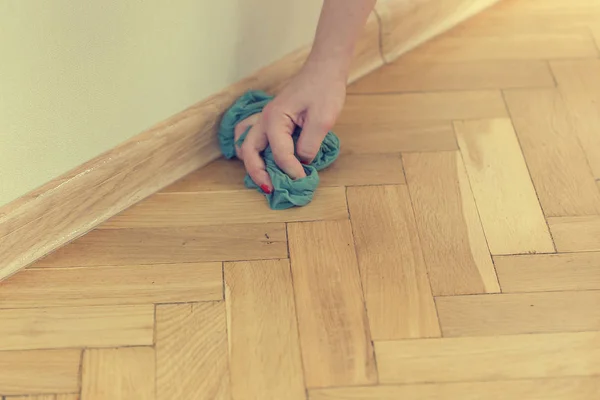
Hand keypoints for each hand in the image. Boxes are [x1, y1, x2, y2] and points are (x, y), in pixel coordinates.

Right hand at [234, 62, 346, 191]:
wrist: (325, 69)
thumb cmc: (325, 90)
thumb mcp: (322, 120)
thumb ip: (309, 145)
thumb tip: (302, 163)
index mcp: (275, 119)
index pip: (280, 154)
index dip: (292, 170)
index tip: (305, 179)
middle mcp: (264, 119)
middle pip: (250, 152)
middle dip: (258, 174)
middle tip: (270, 190)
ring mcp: (264, 118)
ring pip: (245, 144)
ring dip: (251, 163)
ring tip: (263, 177)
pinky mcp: (271, 119)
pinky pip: (250, 135)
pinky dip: (251, 149)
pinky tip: (261, 158)